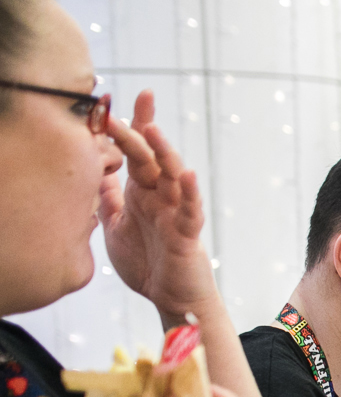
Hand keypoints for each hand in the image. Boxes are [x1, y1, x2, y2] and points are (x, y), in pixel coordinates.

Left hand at [98, 91, 213, 320]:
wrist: (171, 298)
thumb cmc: (146, 263)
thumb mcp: (114, 225)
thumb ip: (108, 197)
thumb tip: (94, 169)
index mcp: (141, 193)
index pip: (137, 152)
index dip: (135, 124)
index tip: (125, 97)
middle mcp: (160, 197)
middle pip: (151, 157)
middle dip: (138, 131)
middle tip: (117, 110)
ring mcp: (176, 213)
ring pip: (173, 176)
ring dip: (164, 152)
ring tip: (152, 130)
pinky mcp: (187, 234)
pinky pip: (190, 210)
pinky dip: (190, 192)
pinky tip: (187, 174)